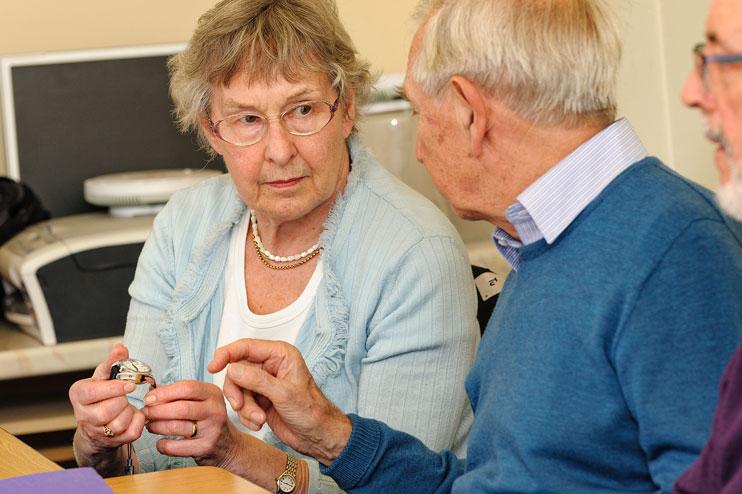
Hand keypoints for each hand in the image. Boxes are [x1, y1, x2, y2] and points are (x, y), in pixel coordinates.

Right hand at [69, 344, 145, 459]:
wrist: (97, 421)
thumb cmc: (101, 393)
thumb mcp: (103, 375)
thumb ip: (112, 362)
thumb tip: (120, 348)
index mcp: (78, 394)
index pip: (93, 393)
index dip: (114, 388)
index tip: (129, 384)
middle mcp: (83, 415)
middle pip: (106, 411)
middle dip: (122, 400)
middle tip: (126, 395)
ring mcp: (97, 431)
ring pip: (118, 424)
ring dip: (129, 412)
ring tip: (128, 404)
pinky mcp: (112, 441)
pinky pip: (131, 434)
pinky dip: (138, 422)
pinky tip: (135, 414)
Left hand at [142, 380, 242, 469]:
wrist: (227, 445)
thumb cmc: (208, 420)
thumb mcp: (201, 401)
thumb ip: (179, 394)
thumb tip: (153, 391)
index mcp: (213, 394)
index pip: (187, 388)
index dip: (164, 392)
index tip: (149, 398)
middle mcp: (215, 410)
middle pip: (181, 408)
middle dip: (157, 411)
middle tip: (145, 413)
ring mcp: (212, 430)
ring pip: (176, 427)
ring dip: (157, 426)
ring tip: (150, 425)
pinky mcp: (205, 448)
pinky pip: (176, 447)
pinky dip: (162, 445)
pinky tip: (160, 442)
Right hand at [208, 339, 350, 464]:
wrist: (317, 435)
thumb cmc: (310, 410)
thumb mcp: (283, 394)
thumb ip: (256, 380)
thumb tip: (232, 368)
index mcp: (280, 354)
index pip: (246, 347)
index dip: (227, 354)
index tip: (212, 367)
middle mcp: (271, 365)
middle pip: (237, 370)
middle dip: (237, 391)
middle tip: (240, 406)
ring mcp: (264, 382)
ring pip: (237, 389)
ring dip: (244, 407)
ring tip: (259, 419)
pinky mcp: (260, 398)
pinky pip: (242, 403)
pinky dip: (247, 415)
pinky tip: (260, 423)